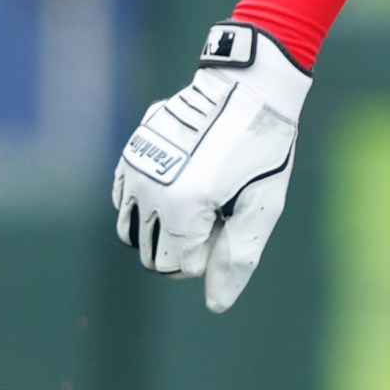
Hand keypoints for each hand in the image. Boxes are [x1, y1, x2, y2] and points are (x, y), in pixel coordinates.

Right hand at [112, 23, 310, 313]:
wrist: (248, 85)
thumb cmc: (263, 147)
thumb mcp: (263, 204)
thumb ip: (237, 256)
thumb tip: (216, 304)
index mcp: (181, 209)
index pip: (179, 267)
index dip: (209, 253)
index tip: (232, 221)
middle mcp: (147, 192)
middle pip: (152, 254)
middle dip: (184, 245)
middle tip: (220, 210)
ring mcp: (134, 171)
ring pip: (132, 230)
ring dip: (161, 227)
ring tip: (200, 198)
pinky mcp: (130, 153)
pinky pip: (126, 199)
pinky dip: (148, 202)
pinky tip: (183, 178)